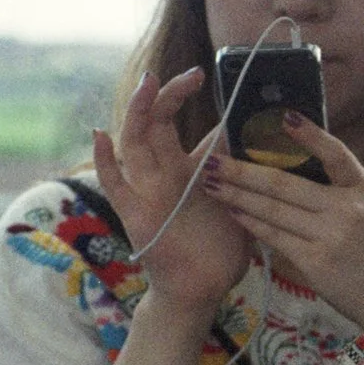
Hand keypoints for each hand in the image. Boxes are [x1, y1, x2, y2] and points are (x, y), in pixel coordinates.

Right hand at [91, 67, 252, 311]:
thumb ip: (243, 172)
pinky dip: (104, 160)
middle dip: (167, 96)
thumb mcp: (239, 201)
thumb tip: (263, 141)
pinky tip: (99, 135)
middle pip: (155, 123)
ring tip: (147, 85)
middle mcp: (163, 174)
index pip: (183, 124)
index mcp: (188, 169)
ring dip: (137, 112)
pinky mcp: (135, 214)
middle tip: (185, 75)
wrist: (203, 289)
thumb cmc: (220, 247)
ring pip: (133, 143)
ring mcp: (146, 191)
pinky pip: (114, 184)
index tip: (201, 75)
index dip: (186, 97)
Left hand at [200, 112, 363, 364]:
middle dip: (242, 170)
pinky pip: (274, 235)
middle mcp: (348, 209)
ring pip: (273, 209)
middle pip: (285, 183)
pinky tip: (232, 211)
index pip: (336, 153)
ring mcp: (331, 235)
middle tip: (212, 159)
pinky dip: (250, 222)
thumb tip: (291, 166)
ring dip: (237, 195)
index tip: (283, 117)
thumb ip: (338, 191)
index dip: (310, 134)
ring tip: (211, 183)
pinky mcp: (315, 261)